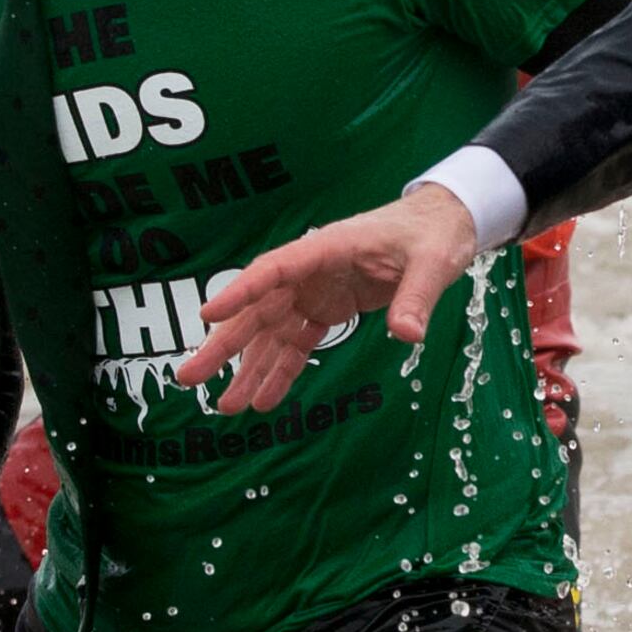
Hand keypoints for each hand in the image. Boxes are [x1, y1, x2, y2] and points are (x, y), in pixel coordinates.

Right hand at [182, 185, 479, 414]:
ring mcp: (316, 291)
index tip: (207, 316)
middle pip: (258, 309)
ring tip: (226, 407)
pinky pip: (297, 343)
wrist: (442, 224)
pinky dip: (281, 371)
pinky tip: (264, 401)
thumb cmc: (433, 234)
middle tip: (189, 378)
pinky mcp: (328, 308)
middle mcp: (311, 271)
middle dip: (224, 345)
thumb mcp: (433, 263)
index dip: (240, 292)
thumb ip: (416, 297)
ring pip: (271, 333)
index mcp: (327, 248)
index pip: (274, 269)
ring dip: (248, 369)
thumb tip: (407, 335)